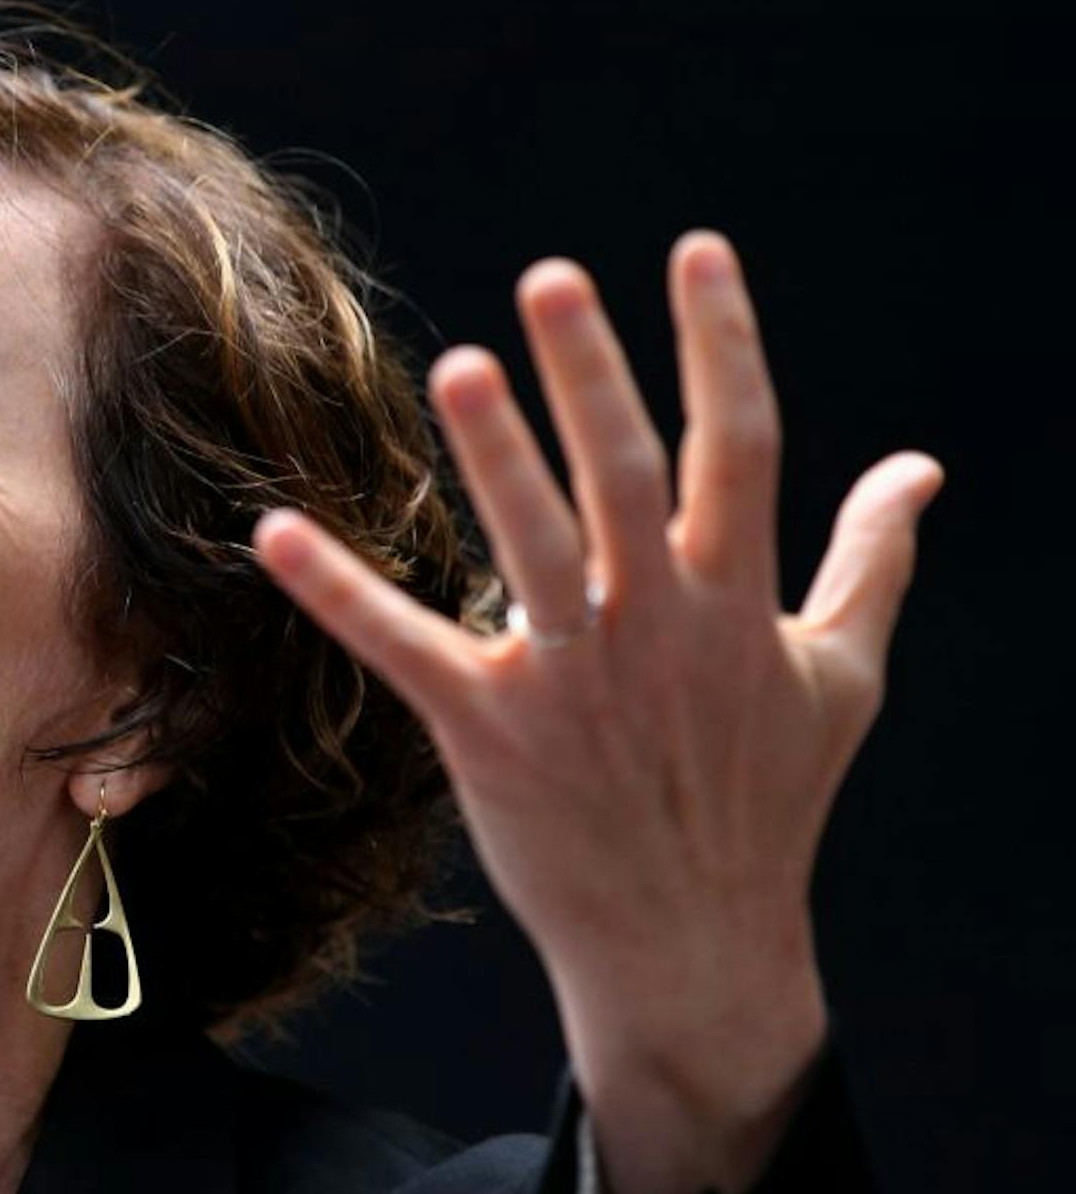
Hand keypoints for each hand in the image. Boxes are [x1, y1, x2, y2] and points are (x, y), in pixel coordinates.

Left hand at [254, 232, 941, 1193]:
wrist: (692, 942)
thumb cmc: (766, 804)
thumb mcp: (842, 679)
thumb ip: (870, 562)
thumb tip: (919, 469)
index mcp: (738, 602)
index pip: (740, 446)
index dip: (721, 343)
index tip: (694, 251)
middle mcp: (658, 627)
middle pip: (626, 478)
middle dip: (593, 376)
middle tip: (551, 280)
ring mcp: (572, 680)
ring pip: (533, 546)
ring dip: (498, 457)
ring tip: (461, 365)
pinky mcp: (491, 733)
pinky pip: (404, 649)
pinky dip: (337, 592)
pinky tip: (274, 532)